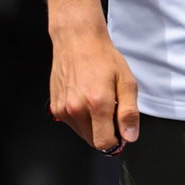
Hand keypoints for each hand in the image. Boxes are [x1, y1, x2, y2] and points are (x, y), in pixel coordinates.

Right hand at [48, 24, 139, 154]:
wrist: (77, 41)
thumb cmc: (103, 57)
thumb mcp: (127, 81)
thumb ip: (129, 112)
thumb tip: (129, 136)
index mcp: (97, 104)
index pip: (104, 143)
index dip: (116, 140)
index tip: (121, 130)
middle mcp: (76, 109)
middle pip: (93, 140)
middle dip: (105, 132)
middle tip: (112, 110)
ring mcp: (63, 109)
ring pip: (82, 133)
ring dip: (92, 125)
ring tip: (98, 101)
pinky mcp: (55, 107)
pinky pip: (71, 123)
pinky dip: (81, 117)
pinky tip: (85, 98)